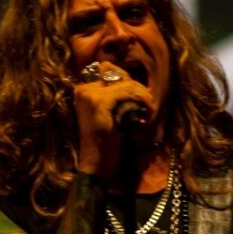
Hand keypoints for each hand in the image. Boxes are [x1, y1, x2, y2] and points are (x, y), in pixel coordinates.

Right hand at [71, 62, 155, 179]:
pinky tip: (147, 111)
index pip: (108, 70)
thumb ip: (114, 96)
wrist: (96, 162)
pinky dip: (141, 99)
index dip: (128, 82)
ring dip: (143, 94)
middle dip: (137, 86)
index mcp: (83, 90)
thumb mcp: (108, 114)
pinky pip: (127, 91)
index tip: (141, 98)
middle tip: (148, 103)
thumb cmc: (104, 141)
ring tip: (150, 109)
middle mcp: (83, 89)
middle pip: (117, 73)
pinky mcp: (98, 101)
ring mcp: (89, 94)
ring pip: (126, 82)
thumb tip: (132, 82)